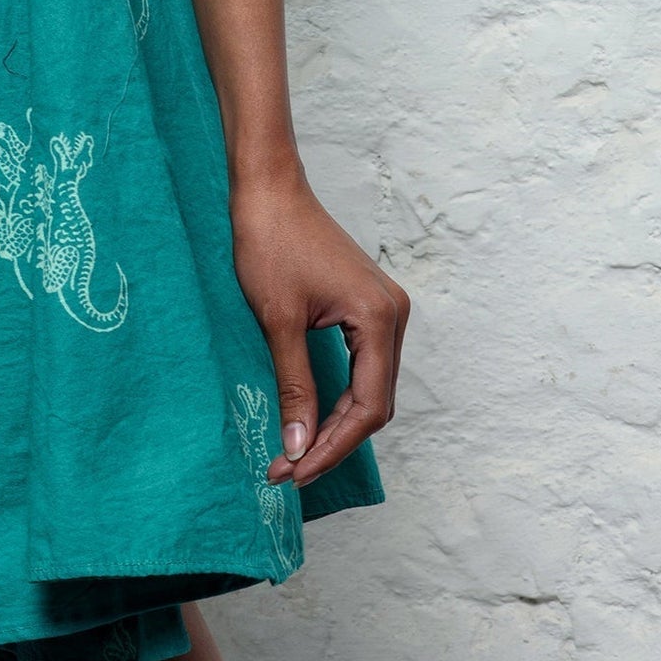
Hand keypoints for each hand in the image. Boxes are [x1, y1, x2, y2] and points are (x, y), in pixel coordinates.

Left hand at [230, 165, 408, 487]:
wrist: (267, 188)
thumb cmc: (270, 241)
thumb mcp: (278, 320)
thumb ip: (295, 386)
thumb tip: (297, 447)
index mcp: (379, 318)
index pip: (368, 407)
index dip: (332, 447)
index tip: (294, 472)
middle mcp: (393, 314)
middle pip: (374, 403)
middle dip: (332, 441)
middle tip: (287, 470)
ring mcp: (384, 309)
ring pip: (370, 387)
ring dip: (336, 423)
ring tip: (295, 453)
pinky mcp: (367, 305)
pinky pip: (362, 366)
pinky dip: (339, 396)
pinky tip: (311, 415)